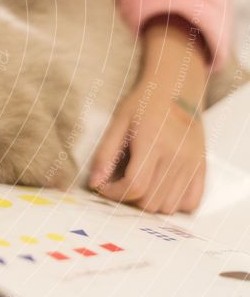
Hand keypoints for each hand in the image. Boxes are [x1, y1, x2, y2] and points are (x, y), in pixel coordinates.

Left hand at [88, 15, 208, 213]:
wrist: (177, 89)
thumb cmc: (143, 104)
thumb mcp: (118, 122)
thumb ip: (105, 154)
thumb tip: (94, 183)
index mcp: (152, 142)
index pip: (134, 185)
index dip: (114, 193)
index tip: (104, 187)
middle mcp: (176, 155)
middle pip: (150, 202)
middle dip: (129, 199)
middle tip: (119, 184)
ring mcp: (192, 163)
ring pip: (168, 206)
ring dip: (149, 203)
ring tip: (139, 185)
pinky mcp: (202, 167)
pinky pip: (191, 203)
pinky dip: (174, 203)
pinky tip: (160, 188)